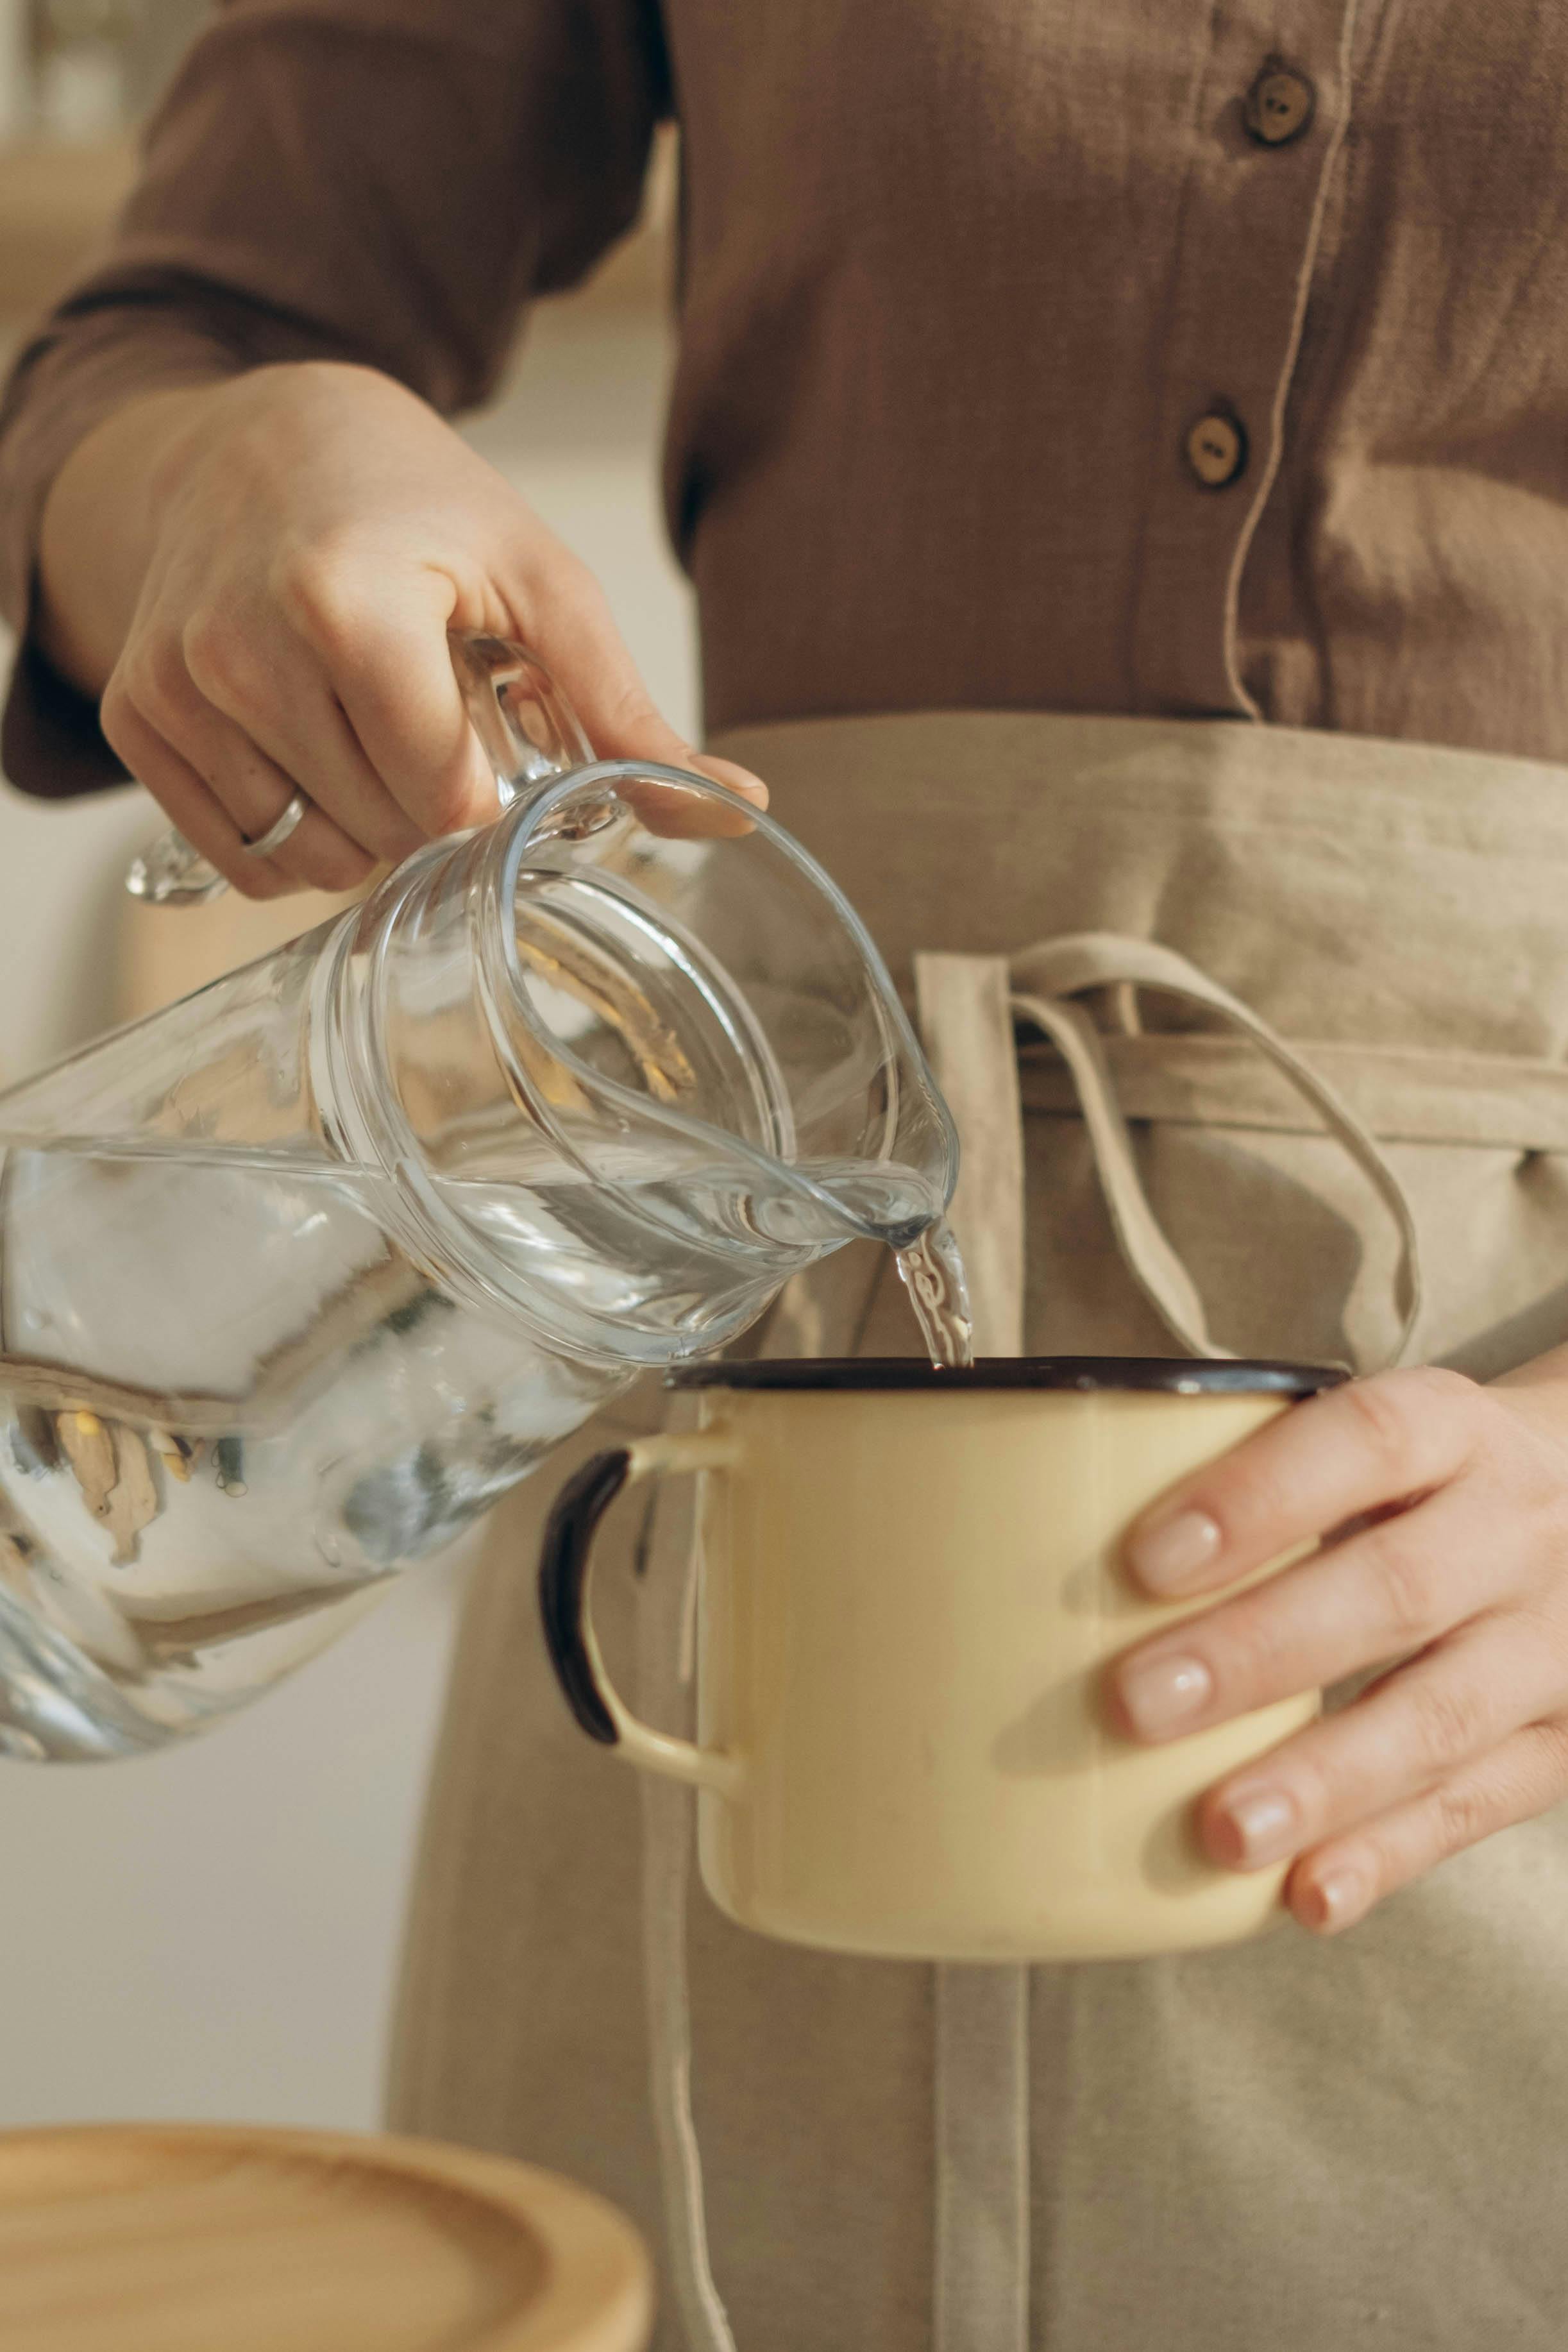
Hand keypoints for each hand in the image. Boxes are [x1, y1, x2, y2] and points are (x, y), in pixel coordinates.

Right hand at [38, 361, 765, 897]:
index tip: (486, 727)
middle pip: (383, 834)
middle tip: (426, 712)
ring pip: (311, 858)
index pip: (443, 799)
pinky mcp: (138, 717)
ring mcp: (174, 686)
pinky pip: (244, 858)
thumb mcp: (538, 584)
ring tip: (369, 725)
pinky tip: (314, 752)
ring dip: (367, 825)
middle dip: (431, 803)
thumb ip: (628, 713)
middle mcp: (237, 648)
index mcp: (343, 602)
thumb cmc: (414, 508)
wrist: (258, 442)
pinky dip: (296, 837)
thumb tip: (739, 815)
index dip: (486, 791)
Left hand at [1108, 1355, 1567, 1932]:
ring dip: (1321, 1779)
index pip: (1364, 1443)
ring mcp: (1552, 1642)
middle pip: (1394, 1589)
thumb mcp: (1363, 1437)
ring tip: (1219, 1829)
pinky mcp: (1561, 1742)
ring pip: (1439, 1716)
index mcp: (1452, 1430)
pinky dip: (1387, 1856)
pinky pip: (1477, 1807)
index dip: (1258, 1497)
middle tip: (1134, 1702)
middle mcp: (1516, 1528)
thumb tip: (1035, 1525)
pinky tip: (1303, 1896)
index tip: (1146, 1559)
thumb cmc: (1414, 1479)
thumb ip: (1243, 1467)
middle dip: (1258, 1652)